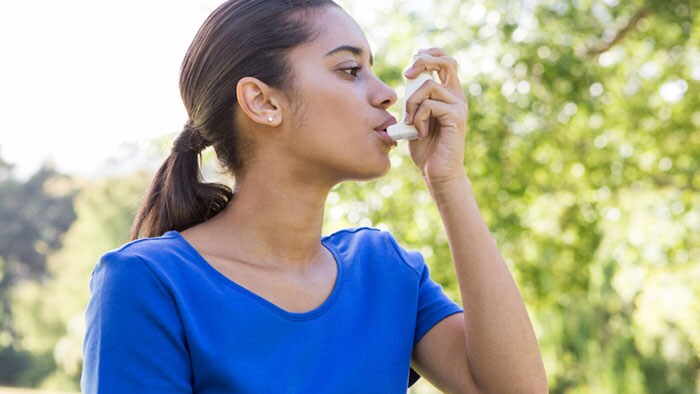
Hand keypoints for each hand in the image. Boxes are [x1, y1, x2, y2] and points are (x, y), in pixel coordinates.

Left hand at [403, 48, 468, 185]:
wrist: (437, 172)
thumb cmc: (425, 147)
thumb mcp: (415, 117)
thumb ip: (415, 99)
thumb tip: (408, 79)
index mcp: (448, 93)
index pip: (444, 61)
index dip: (429, 54)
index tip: (412, 61)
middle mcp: (456, 96)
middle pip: (446, 61)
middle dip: (423, 61)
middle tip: (407, 75)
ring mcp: (458, 106)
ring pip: (429, 86)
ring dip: (412, 102)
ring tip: (410, 122)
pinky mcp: (457, 117)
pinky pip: (430, 105)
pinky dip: (418, 118)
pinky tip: (419, 133)